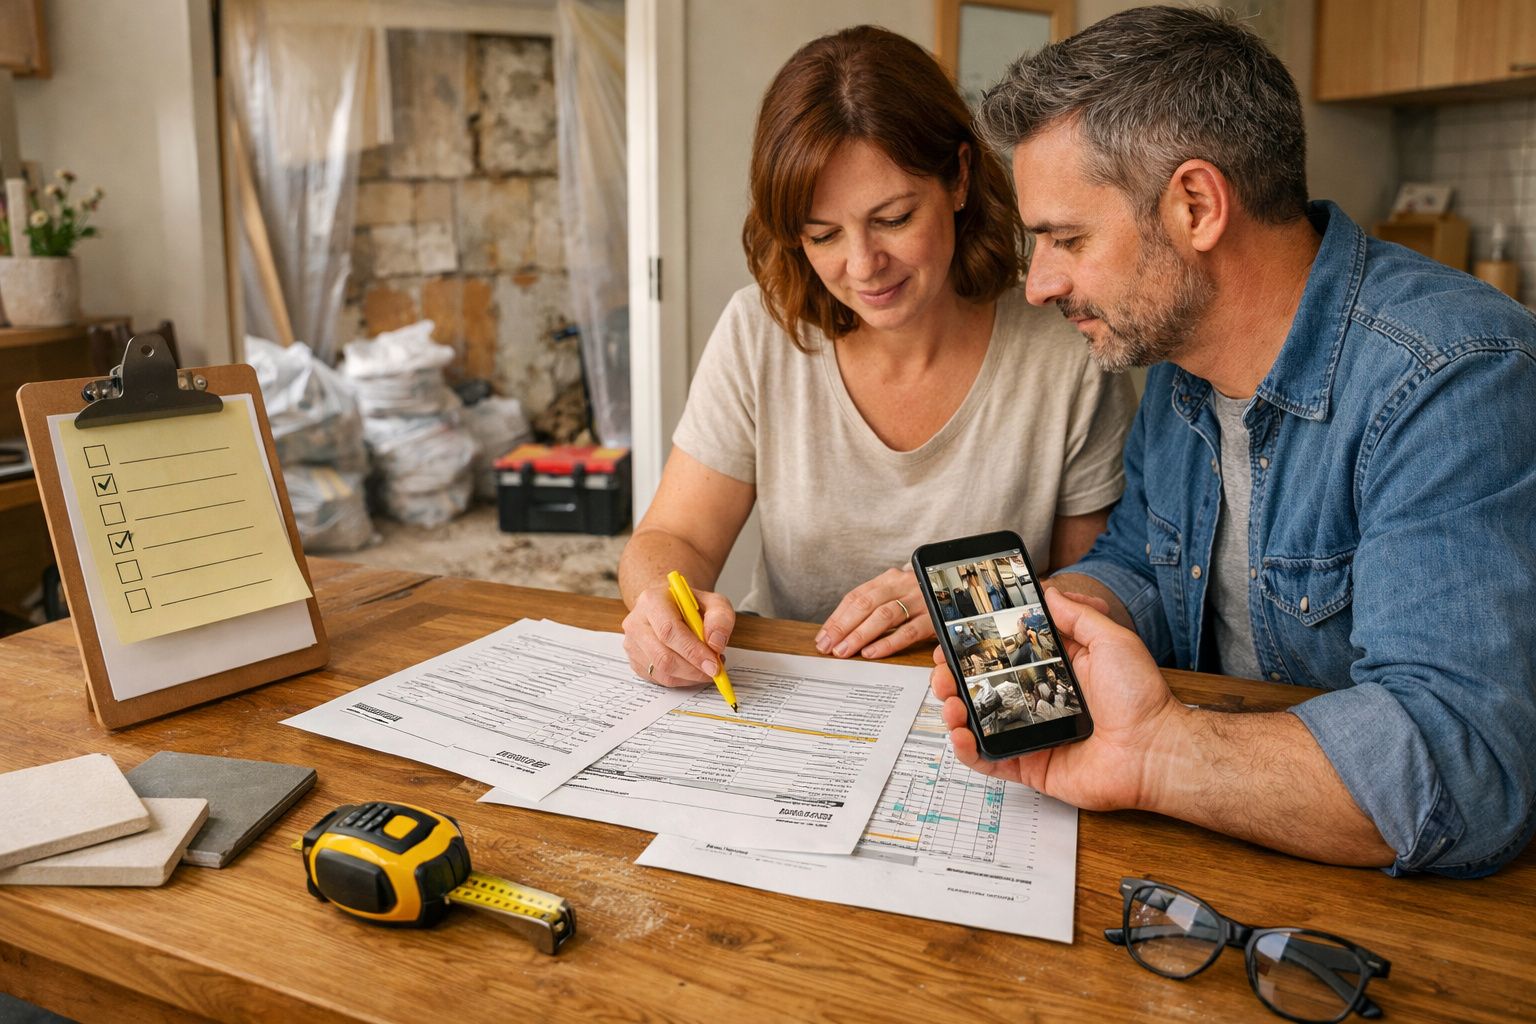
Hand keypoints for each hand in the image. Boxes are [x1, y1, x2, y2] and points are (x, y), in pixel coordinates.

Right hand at [622, 581, 735, 686]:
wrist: (671, 608)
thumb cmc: (691, 606)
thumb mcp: (714, 603)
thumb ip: (720, 619)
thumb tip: (715, 644)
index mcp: (652, 601)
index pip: (669, 630)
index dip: (692, 651)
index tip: (713, 664)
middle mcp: (637, 623)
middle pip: (662, 656)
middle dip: (693, 669)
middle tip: (714, 671)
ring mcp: (633, 644)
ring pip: (661, 671)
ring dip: (690, 676)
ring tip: (706, 666)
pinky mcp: (635, 661)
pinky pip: (660, 679)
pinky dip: (682, 680)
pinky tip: (693, 668)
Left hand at [815, 565, 933, 659]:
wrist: (959, 585)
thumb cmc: (921, 595)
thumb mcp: (898, 592)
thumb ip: (875, 605)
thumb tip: (841, 629)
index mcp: (889, 579)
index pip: (856, 596)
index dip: (837, 617)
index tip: (823, 636)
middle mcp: (903, 585)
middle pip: (866, 604)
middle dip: (843, 627)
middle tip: (828, 646)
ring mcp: (919, 600)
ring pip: (884, 616)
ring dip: (860, 635)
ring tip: (844, 651)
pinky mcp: (933, 618)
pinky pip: (908, 632)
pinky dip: (888, 642)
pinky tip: (872, 652)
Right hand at [930, 589, 1184, 811]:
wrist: (1157, 751)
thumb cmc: (1141, 697)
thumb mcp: (1111, 640)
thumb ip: (1076, 614)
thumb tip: (1047, 590)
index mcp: (1053, 671)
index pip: (1003, 656)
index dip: (975, 649)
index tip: (953, 639)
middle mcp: (1037, 701)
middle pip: (981, 688)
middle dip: (952, 677)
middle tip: (942, 670)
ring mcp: (1031, 734)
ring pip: (977, 723)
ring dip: (953, 710)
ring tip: (950, 700)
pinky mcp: (1030, 766)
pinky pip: (989, 760)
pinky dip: (967, 750)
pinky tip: (960, 733)